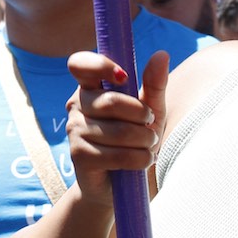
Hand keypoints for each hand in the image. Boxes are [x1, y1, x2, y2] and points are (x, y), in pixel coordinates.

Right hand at [64, 50, 169, 207]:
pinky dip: (139, 159)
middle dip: (141, 116)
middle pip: (111, 102)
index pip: (80, 64)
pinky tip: (142, 160)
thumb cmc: (136, 139)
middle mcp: (77, 105)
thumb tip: (162, 54)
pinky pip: (117, 155)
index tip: (124, 76)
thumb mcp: (151, 110)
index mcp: (91, 86)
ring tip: (148, 145)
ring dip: (144, 140)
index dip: (99, 65)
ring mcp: (74, 130)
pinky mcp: (79, 156)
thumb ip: (154, 84)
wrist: (123, 184)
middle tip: (149, 125)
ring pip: (118, 131)